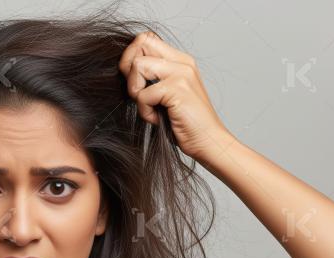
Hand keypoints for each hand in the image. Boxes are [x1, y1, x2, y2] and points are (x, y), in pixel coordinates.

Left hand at [119, 31, 236, 160]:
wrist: (209, 142)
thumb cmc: (185, 123)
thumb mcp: (166, 95)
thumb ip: (152, 78)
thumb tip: (125, 68)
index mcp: (180, 60)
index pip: (146, 39)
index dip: (131, 57)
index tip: (135, 83)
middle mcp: (182, 62)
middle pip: (140, 44)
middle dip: (129, 70)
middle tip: (138, 94)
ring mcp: (182, 74)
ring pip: (137, 66)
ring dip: (136, 92)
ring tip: (150, 108)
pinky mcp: (178, 89)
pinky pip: (143, 94)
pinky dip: (145, 111)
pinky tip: (158, 119)